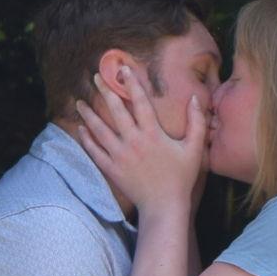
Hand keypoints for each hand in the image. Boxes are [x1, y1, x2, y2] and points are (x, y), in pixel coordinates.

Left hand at [74, 67, 206, 216]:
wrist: (164, 206)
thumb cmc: (181, 177)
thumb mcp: (195, 149)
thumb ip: (196, 122)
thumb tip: (195, 98)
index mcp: (153, 134)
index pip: (140, 102)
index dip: (131, 84)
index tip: (123, 69)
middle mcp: (134, 141)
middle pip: (116, 111)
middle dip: (105, 91)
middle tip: (95, 77)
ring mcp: (120, 156)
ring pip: (99, 130)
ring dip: (88, 114)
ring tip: (79, 102)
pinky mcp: (111, 169)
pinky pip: (95, 151)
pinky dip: (87, 139)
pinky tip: (81, 129)